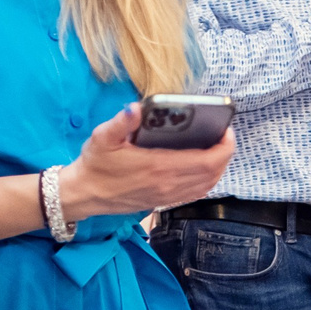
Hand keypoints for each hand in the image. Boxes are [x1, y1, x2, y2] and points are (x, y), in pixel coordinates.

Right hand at [62, 105, 234, 218]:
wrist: (83, 195)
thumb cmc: (94, 164)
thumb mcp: (102, 137)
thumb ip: (121, 122)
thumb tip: (135, 108)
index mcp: (159, 166)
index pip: (207, 160)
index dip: (224, 147)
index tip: (227, 130)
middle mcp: (168, 184)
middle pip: (213, 173)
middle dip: (225, 154)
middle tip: (224, 135)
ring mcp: (167, 195)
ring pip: (207, 185)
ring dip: (218, 168)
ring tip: (218, 148)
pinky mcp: (163, 201)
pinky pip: (195, 193)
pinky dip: (207, 180)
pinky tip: (205, 167)